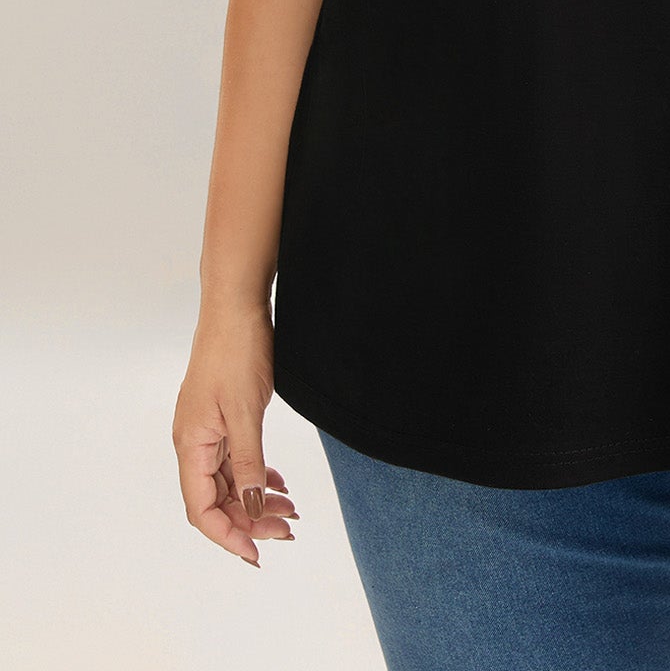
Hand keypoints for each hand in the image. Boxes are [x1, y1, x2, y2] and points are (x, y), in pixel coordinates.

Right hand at [173, 301, 298, 566]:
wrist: (236, 306)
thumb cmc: (235, 352)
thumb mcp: (246, 411)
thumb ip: (249, 462)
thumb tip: (251, 508)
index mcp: (191, 444)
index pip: (202, 508)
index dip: (227, 535)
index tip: (257, 552)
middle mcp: (194, 442)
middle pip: (217, 499)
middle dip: (250, 520)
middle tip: (288, 529)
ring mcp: (207, 429)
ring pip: (229, 480)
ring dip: (256, 499)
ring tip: (290, 510)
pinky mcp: (222, 417)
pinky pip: (236, 459)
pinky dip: (256, 474)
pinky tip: (278, 483)